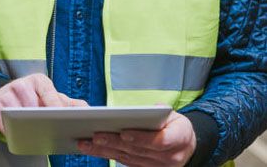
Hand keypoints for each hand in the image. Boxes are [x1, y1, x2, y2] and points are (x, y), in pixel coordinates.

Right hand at [0, 73, 87, 132]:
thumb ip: (70, 104)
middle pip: (32, 104)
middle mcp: (22, 84)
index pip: (49, 92)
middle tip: (49, 130)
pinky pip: (1, 119)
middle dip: (40, 118)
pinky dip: (7, 129)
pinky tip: (15, 135)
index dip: (55, 105)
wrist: (4, 97)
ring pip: (16, 112)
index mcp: (38, 81)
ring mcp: (6, 93)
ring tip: (33, 134)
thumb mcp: (51, 97)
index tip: (62, 117)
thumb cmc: (33, 99)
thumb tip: (88, 110)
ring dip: (23, 125)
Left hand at [77, 111, 195, 166]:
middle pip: (137, 151)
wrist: (186, 146)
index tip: (124, 133)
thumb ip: (160, 112)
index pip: (159, 141)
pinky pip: (125, 162)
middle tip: (95, 135)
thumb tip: (145, 111)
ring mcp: (157, 166)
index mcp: (179, 139)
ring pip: (127, 158)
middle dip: (114, 143)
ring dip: (104, 151)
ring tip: (86, 143)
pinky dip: (108, 155)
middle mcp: (169, 157)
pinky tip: (93, 149)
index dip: (141, 138)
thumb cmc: (176, 127)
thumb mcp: (174, 116)